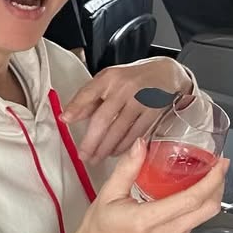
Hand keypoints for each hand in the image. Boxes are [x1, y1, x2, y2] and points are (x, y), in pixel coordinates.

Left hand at [60, 57, 193, 162]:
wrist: (166, 73)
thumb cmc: (133, 79)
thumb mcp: (110, 81)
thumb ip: (90, 99)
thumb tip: (69, 117)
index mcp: (110, 78)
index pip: (89, 92)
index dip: (76, 107)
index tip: (65, 120)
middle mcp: (124, 87)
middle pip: (103, 119)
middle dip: (91, 141)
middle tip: (83, 156)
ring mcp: (141, 100)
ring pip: (119, 130)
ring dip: (106, 148)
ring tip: (96, 158)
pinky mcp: (154, 112)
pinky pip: (135, 133)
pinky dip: (124, 146)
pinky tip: (115, 153)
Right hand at [65, 137, 227, 232]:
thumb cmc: (98, 231)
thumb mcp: (107, 195)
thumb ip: (127, 168)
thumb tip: (141, 144)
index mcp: (146, 221)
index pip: (191, 200)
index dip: (211, 180)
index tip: (219, 164)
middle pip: (207, 210)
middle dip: (218, 186)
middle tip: (217, 168)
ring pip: (203, 219)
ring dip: (208, 198)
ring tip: (204, 180)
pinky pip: (193, 227)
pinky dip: (196, 210)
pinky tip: (189, 199)